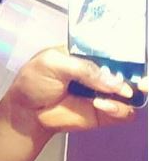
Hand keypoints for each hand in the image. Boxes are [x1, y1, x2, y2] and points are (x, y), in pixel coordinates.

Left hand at [8, 46, 144, 132]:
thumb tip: (114, 81)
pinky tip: (102, 105)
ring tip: (117, 93)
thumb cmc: (34, 81)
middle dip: (133, 73)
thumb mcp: (52, 64)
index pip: (109, 48)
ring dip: (128, 92)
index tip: (129, 57)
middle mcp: (97, 71)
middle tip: (133, 78)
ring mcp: (103, 91)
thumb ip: (82, 68)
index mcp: (83, 53)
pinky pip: (125, 112)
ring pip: (130, 91)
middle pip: (126, 69)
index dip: (122, 52)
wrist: (26, 112)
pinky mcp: (104, 112)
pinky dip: (120, 109)